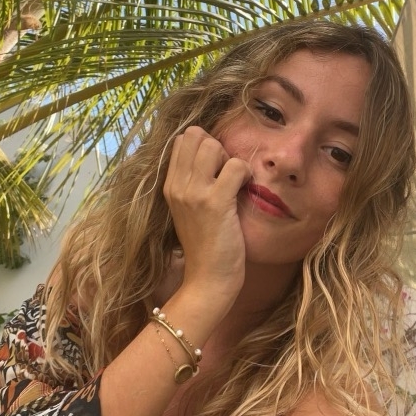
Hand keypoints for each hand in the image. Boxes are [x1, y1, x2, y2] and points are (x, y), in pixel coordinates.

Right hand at [163, 126, 250, 310]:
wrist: (207, 279)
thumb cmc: (205, 245)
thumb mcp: (188, 209)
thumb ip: (192, 182)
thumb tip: (211, 153)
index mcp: (169, 185)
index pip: (182, 139)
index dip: (203, 145)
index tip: (215, 168)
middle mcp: (177, 185)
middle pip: (196, 135)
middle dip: (216, 147)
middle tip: (225, 174)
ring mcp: (194, 193)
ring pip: (213, 145)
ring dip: (230, 159)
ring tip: (234, 183)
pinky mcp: (215, 202)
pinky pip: (236, 166)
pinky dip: (245, 173)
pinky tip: (244, 190)